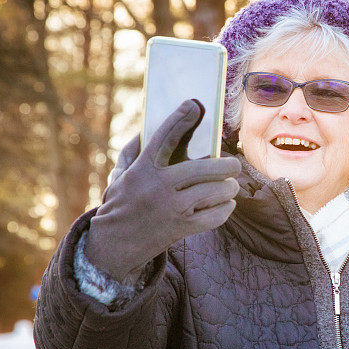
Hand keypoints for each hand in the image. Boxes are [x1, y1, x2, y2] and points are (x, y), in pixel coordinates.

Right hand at [84, 99, 240, 282]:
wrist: (115, 243)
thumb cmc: (123, 201)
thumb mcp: (122, 173)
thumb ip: (138, 149)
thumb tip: (164, 125)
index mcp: (143, 169)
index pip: (164, 137)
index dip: (179, 119)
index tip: (194, 105)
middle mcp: (159, 187)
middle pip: (204, 168)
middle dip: (227, 165)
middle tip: (233, 165)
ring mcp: (172, 209)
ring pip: (216, 191)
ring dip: (229, 187)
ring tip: (230, 185)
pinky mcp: (182, 228)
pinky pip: (217, 215)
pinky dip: (226, 208)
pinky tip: (225, 203)